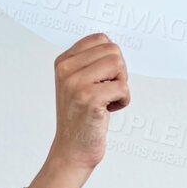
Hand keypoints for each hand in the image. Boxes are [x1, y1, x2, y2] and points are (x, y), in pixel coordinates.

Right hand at [52, 32, 129, 169]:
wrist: (72, 149)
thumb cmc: (81, 117)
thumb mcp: (79, 83)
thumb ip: (92, 62)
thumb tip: (114, 46)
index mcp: (63, 61)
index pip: (100, 39)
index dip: (111, 59)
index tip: (102, 78)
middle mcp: (67, 70)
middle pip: (113, 51)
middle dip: (118, 72)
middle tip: (107, 91)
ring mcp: (76, 84)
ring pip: (118, 65)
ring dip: (121, 85)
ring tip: (107, 100)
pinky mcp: (90, 99)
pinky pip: (123, 88)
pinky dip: (123, 101)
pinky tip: (108, 110)